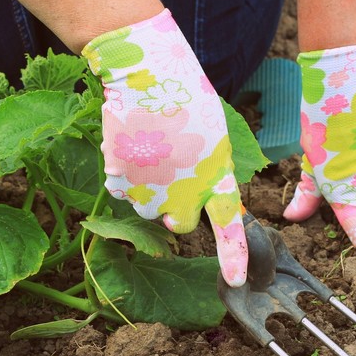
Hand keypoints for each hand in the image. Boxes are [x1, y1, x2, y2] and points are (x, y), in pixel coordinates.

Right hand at [81, 9, 246, 285]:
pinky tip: (132, 146)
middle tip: (172, 180)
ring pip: (148, 209)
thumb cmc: (183, 96)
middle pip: (181, 225)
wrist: (145, 74)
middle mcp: (184, 189)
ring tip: (151, 150)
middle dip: (176, 213)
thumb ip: (208, 173)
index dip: (233, 256)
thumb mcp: (212, 135)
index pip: (228, 225)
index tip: (235, 281)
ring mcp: (151, 187)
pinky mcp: (121, 180)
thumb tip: (191, 204)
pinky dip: (124, 177)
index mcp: (215, 174)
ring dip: (149, 191)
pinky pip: (122, 192)